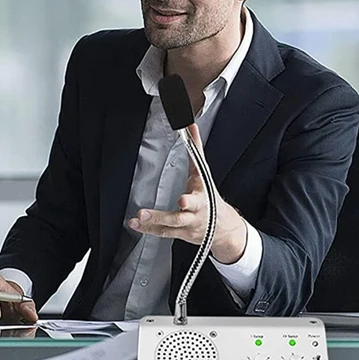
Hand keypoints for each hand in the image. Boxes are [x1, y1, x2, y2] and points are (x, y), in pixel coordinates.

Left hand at [127, 124, 246, 263]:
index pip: (197, 197)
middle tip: (147, 213)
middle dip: (165, 216)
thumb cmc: (210, 196)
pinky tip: (135, 224)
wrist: (224, 227)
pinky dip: (148, 230)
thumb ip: (196, 149)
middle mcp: (195, 214)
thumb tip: (191, 125)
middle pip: (181, 217)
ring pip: (169, 227)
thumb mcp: (204, 173)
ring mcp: (187, 226)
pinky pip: (163, 233)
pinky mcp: (180, 234)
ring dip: (153, 222)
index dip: (190, 200)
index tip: (182, 200)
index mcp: (203, 198)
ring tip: (138, 217)